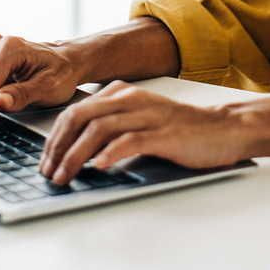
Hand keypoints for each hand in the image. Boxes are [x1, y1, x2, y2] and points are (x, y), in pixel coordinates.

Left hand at [39, 81, 244, 185]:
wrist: (224, 128)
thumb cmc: (181, 130)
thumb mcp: (141, 119)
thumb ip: (113, 128)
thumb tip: (77, 153)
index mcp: (122, 93)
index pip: (75, 111)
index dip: (54, 137)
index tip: (45, 161)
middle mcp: (131, 99)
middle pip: (80, 116)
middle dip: (58, 146)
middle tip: (48, 172)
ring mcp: (148, 114)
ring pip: (99, 129)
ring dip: (76, 155)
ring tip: (65, 176)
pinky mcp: (164, 133)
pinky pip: (130, 140)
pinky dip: (110, 153)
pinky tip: (99, 167)